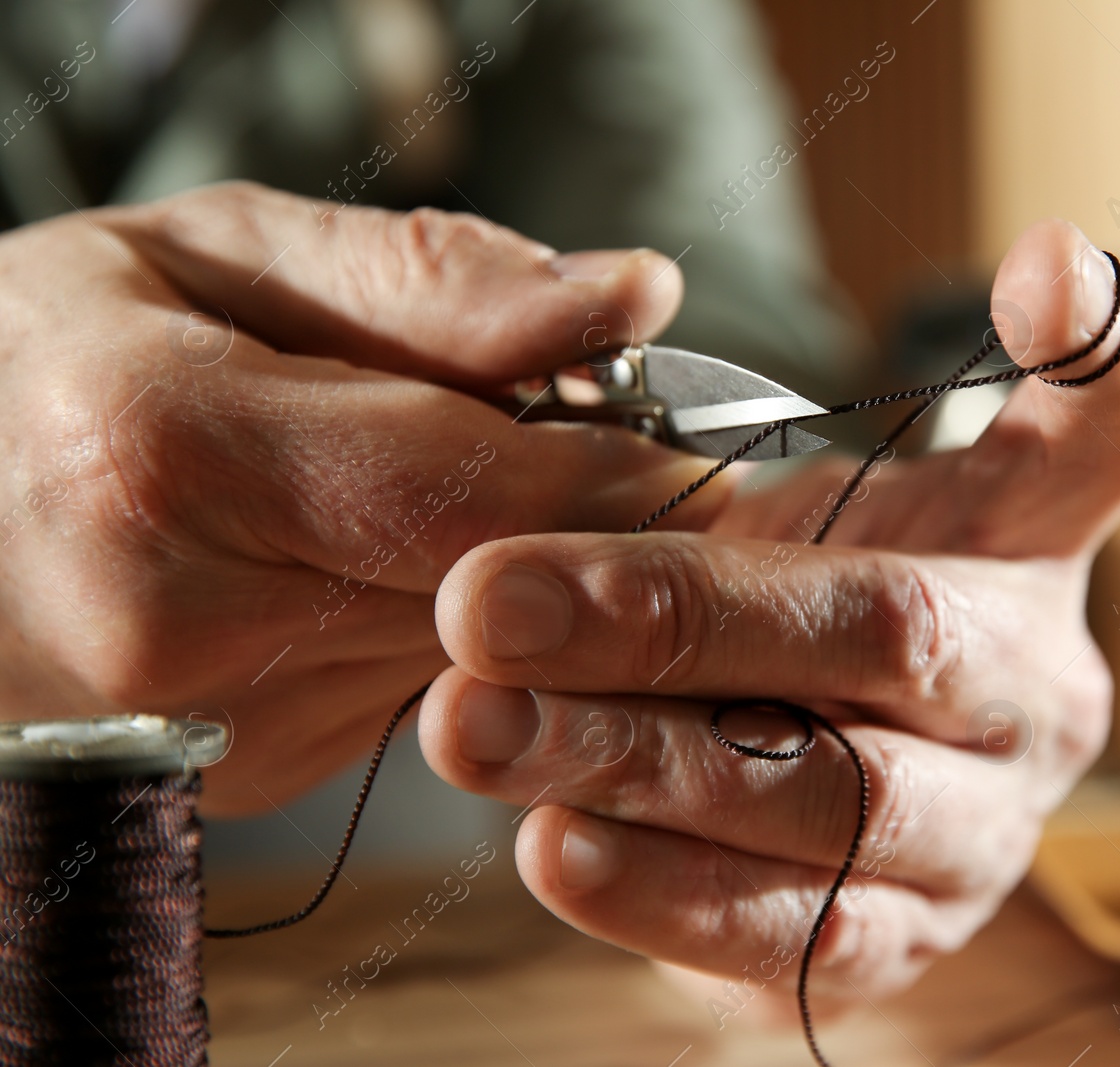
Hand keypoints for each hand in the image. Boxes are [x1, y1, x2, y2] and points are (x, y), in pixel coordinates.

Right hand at [0, 181, 725, 812]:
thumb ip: (433, 281)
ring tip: (496, 488)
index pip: (472, 488)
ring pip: (478, 656)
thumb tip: (637, 295)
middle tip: (623, 453)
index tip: (681, 437)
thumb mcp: (219, 254)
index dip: (611, 468)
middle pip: (492, 590)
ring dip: (530, 576)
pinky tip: (411, 560)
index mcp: (163, 454)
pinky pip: (423, 694)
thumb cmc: (55, 354)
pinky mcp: (245, 775)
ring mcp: (208, 724)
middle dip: (587, 525)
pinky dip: (459, 626)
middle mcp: (178, 620)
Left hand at [418, 220, 1119, 1015]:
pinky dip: (667, 896)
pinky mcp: (906, 942)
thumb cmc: (763, 601)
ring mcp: (988, 826)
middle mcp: (1034, 681)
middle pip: (893, 629)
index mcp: (1021, 538)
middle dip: (677, 617)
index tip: (1047, 259)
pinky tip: (556, 849)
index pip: (1116, 427)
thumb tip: (614, 333)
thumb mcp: (756, 493)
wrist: (762, 778)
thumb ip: (697, 438)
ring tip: (480, 730)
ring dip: (642, 763)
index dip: (1101, 348)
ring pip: (840, 797)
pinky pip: (801, 938)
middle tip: (486, 602)